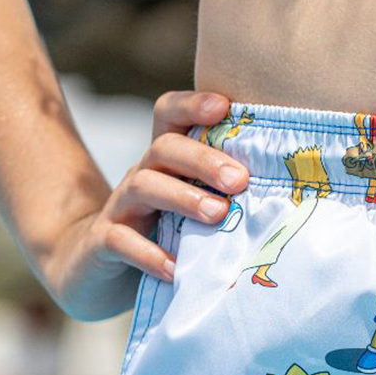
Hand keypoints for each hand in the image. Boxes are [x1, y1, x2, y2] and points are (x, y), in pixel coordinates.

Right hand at [42, 91, 250, 320]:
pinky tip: (176, 269)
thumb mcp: (189, 212)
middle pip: (164, 149)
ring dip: (183, 198)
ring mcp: (119, 208)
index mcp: (163, 163)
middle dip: (204, 160)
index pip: (169, 116)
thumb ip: (222, 198)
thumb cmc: (157, 237)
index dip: (193, 105)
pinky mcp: (102, 243)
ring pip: (144, 186)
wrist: (91, 269)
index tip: (226, 106)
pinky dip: (150, 255)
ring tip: (217, 215)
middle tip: (240, 180)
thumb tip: (285, 197)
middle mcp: (140, 176)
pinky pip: (121, 241)